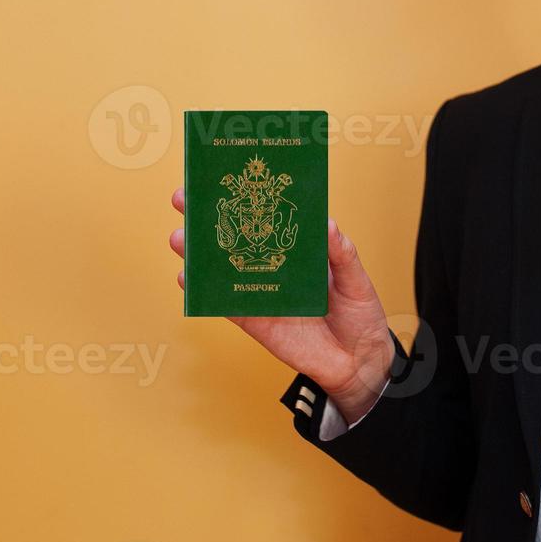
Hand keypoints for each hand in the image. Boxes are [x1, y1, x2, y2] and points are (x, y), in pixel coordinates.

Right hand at [170, 188, 393, 422]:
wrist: (359, 364)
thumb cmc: (360, 315)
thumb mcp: (356, 279)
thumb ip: (342, 253)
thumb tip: (326, 223)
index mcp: (298, 250)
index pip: (268, 217)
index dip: (245, 198)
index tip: (223, 177)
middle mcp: (274, 267)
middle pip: (237, 238)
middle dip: (208, 218)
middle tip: (184, 199)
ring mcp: (262, 293)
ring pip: (223, 269)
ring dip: (198, 254)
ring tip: (180, 238)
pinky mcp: (256, 322)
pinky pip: (226, 304)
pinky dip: (205, 293)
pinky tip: (186, 279)